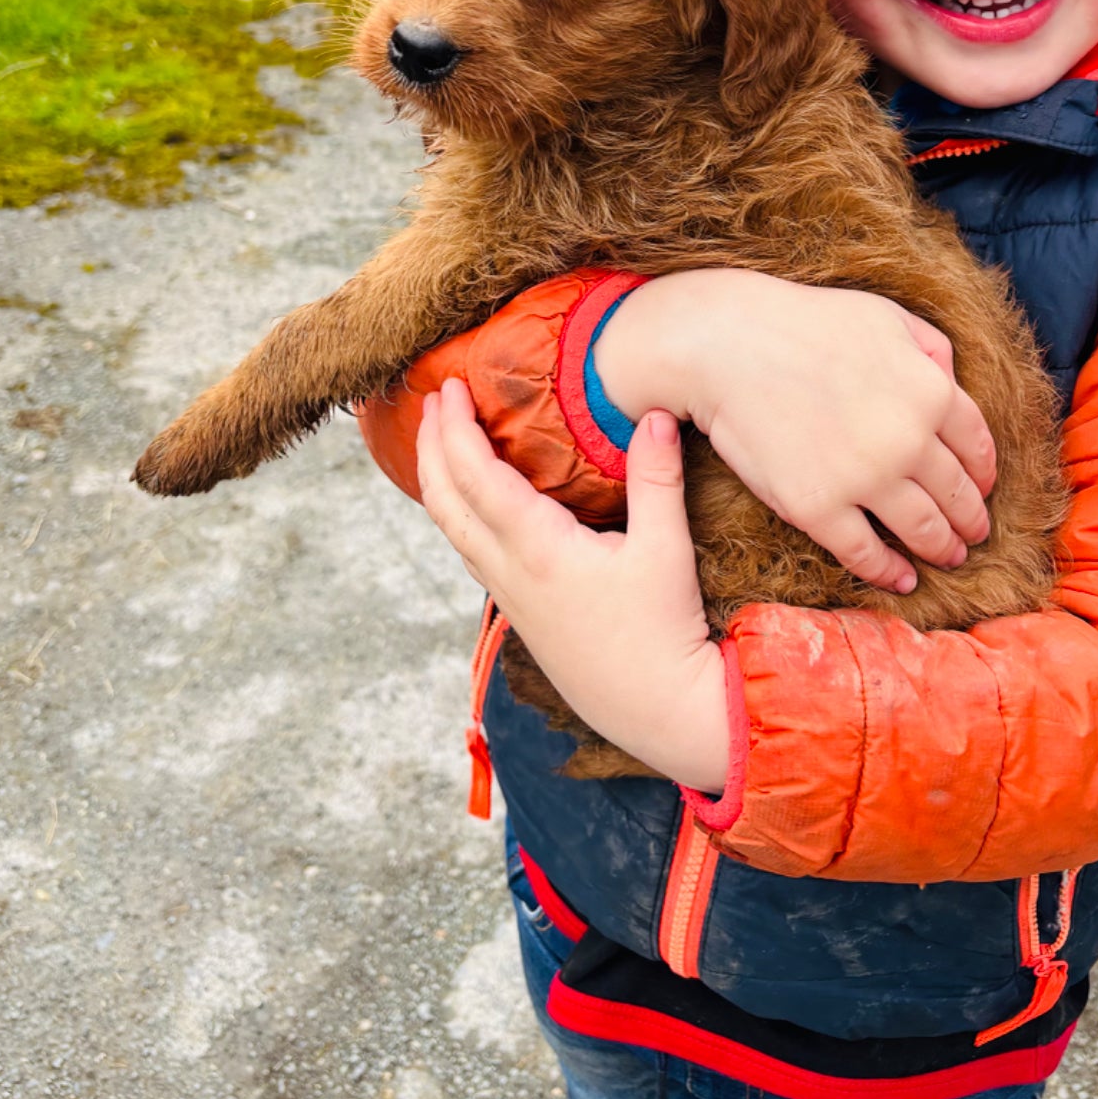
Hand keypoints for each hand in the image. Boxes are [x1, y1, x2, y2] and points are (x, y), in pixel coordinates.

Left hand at [417, 380, 729, 793]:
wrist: (658, 711)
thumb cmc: (663, 632)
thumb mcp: (666, 550)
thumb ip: (657, 478)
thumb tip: (655, 413)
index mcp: (537, 549)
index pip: (477, 476)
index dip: (455, 429)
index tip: (450, 387)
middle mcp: (510, 573)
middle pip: (445, 502)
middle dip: (431, 446)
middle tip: (433, 400)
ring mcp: (511, 597)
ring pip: (452, 531)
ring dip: (439, 480)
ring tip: (440, 441)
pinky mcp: (522, 614)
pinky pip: (472, 553)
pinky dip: (460, 514)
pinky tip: (475, 503)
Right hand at [591, 271, 995, 595]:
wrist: (726, 345)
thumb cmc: (803, 323)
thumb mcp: (884, 316)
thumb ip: (931, 348)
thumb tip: (954, 381)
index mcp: (931, 392)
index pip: (978, 447)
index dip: (984, 475)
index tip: (984, 489)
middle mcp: (909, 441)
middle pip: (957, 495)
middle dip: (971, 520)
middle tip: (974, 535)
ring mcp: (865, 479)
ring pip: (923, 531)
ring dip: (942, 549)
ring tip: (948, 557)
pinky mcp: (819, 509)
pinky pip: (867, 555)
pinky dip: (891, 573)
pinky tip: (902, 579)